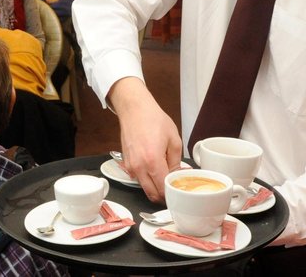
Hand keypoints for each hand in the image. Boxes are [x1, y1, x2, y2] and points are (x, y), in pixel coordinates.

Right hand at [109, 77, 181, 201]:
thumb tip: (177, 174)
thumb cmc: (153, 120)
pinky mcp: (126, 163)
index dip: (173, 194)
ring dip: (154, 187)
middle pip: (152, 194)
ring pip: (144, 187)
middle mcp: (139, 167)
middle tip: (173, 189)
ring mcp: (130, 166)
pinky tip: (154, 169)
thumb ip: (176, 161)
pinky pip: (137, 178)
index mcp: (153, 162)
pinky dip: (146, 179)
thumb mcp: (173, 139)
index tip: (179, 191)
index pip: (163, 190)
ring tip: (164, 177)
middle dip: (163, 196)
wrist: (134, 109)